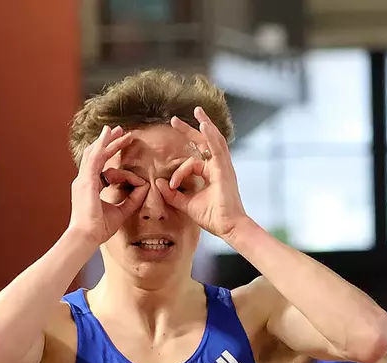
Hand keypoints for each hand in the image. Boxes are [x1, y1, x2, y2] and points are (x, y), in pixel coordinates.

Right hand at [69, 125, 145, 245]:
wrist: (86, 237)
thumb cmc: (98, 229)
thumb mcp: (120, 212)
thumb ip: (131, 200)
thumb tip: (144, 188)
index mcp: (88, 187)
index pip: (98, 166)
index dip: (108, 155)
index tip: (119, 147)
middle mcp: (83, 181)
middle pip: (94, 155)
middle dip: (106, 142)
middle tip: (117, 130)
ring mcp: (83, 180)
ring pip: (95, 153)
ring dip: (106, 140)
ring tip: (116, 129)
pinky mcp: (86, 181)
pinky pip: (96, 159)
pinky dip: (103, 146)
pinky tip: (109, 137)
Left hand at [156, 108, 248, 240]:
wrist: (228, 227)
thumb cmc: (212, 217)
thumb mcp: (186, 205)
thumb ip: (173, 195)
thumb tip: (159, 183)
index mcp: (210, 174)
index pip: (192, 163)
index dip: (178, 172)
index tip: (171, 186)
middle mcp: (217, 167)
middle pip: (204, 143)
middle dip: (190, 130)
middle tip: (174, 120)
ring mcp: (223, 167)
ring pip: (213, 140)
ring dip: (205, 124)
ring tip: (197, 111)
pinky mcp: (224, 170)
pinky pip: (217, 149)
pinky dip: (211, 136)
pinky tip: (204, 125)